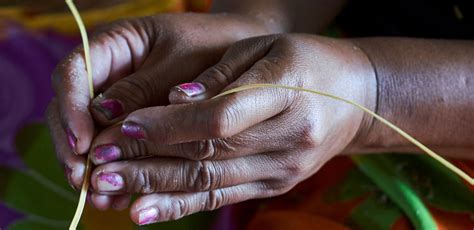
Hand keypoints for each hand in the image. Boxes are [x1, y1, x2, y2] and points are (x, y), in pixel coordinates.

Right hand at [46, 13, 269, 209]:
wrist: (238, 51)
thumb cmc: (212, 45)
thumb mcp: (179, 63)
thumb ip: (142, 88)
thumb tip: (100, 116)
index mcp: (114, 44)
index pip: (73, 73)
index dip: (71, 110)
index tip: (82, 144)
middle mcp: (108, 71)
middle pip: (71, 107)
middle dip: (73, 145)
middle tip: (83, 179)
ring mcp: (118, 97)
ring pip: (88, 132)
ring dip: (90, 164)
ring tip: (100, 197)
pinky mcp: (133, 120)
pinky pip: (114, 144)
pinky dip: (115, 169)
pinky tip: (117, 196)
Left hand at [87, 34, 375, 223]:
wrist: (357, 98)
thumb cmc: (307, 62)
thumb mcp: (267, 49)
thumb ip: (222, 76)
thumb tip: (175, 99)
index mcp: (287, 90)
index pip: (222, 116)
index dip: (171, 124)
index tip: (125, 125)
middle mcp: (288, 137)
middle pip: (208, 153)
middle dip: (148, 160)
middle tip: (99, 165)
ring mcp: (283, 168)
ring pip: (210, 182)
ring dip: (154, 188)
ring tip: (108, 190)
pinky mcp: (276, 185)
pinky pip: (224, 198)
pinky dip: (181, 206)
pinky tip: (145, 211)